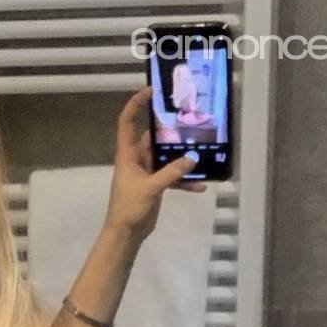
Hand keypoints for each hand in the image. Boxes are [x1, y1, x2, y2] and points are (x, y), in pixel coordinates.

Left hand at [105, 86, 206, 243]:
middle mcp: (137, 160)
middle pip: (153, 138)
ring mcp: (147, 173)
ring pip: (166, 158)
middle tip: (188, 117)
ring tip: (200, 148)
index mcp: (127, 155)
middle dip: (169, 129)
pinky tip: (200, 184)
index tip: (150, 91)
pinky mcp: (155, 186)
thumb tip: (192, 159)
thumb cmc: (129, 207)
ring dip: (181, 156)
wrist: (126, 234)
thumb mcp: (150, 188)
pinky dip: (184, 180)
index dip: (135, 105)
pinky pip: (172, 178)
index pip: (127, 123)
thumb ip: (171, 173)